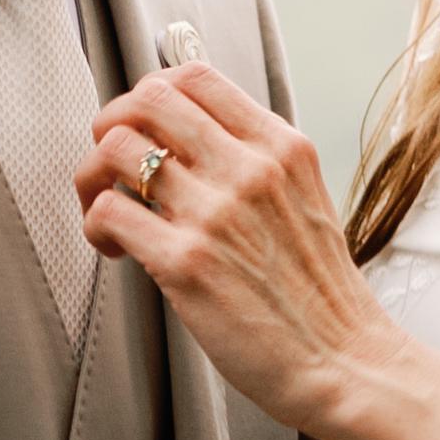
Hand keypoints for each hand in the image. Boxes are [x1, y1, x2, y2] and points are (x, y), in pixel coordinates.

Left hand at [77, 63, 406, 439]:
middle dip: (112, 125)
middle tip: (110, 163)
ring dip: (93, 176)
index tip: (143, 124)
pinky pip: (109, 210)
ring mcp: (217, 212)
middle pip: (149, 99)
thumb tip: (193, 147)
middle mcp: (250, 168)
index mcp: (282, 148)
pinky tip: (114, 249)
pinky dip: (96, 225)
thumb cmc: (321, 298)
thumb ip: (258, 167)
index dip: (152, 94)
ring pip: (117, 148)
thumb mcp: (306, 202)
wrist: (346, 362)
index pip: (197, 77)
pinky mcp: (186, 261)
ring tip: (105, 209)